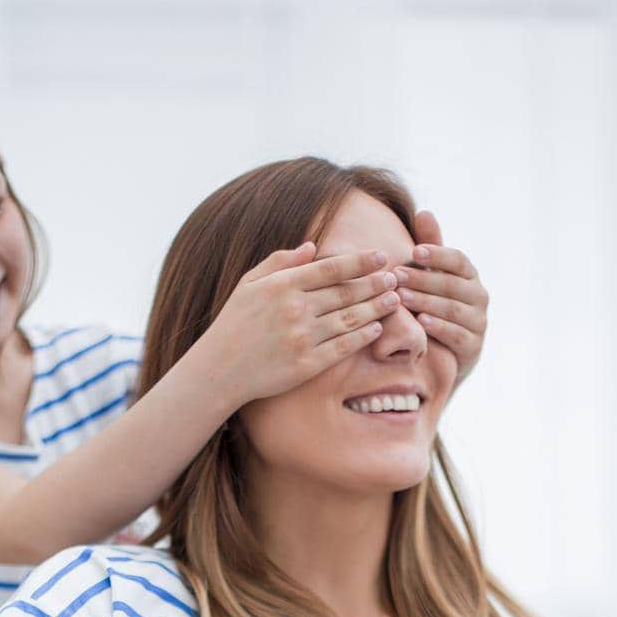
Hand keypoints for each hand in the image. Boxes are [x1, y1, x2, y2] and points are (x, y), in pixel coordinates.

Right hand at [199, 243, 402, 407]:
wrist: (219, 370)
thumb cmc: (233, 324)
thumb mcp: (249, 284)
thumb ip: (280, 262)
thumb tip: (312, 247)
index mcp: (282, 286)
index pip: (332, 268)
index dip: (361, 261)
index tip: (382, 256)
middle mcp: (295, 310)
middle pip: (346, 292)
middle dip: (375, 283)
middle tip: (397, 278)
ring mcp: (302, 338)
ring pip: (350, 319)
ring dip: (376, 308)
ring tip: (394, 300)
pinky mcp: (307, 365)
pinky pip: (343, 348)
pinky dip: (363, 336)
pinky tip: (377, 328)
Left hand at [392, 211, 488, 385]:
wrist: (445, 355)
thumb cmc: (435, 306)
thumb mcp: (432, 277)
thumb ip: (430, 248)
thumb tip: (424, 212)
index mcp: (470, 276)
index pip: (459, 260)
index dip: (438, 254)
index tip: (414, 250)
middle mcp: (479, 296)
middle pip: (453, 284)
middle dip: (424, 279)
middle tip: (397, 276)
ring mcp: (479, 323)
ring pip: (453, 309)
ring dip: (427, 301)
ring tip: (402, 297)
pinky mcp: (473, 347)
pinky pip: (457, 335)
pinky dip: (439, 327)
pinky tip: (421, 322)